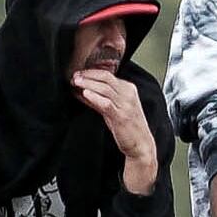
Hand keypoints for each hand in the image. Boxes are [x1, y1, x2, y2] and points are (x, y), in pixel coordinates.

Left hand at [77, 65, 160, 191]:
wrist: (141, 144)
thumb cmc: (128, 127)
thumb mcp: (114, 108)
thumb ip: (100, 98)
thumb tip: (83, 91)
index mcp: (128, 89)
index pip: (108, 74)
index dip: (91, 72)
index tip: (79, 73)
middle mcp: (128, 94)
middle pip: (106, 78)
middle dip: (88, 75)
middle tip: (75, 76)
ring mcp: (126, 105)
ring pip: (105, 88)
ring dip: (88, 83)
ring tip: (76, 82)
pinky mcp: (121, 117)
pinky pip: (107, 103)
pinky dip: (95, 97)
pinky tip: (85, 94)